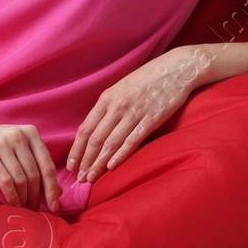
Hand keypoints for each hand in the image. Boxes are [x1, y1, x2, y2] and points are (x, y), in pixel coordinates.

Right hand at [0, 116, 60, 212]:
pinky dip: (11, 197)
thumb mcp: (16, 148)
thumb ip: (36, 164)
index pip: (47, 166)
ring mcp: (2, 144)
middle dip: (37, 198)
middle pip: (35, 175)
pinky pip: (5, 181)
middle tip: (36, 213)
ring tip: (23, 211)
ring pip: (21, 179)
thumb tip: (59, 191)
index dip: (52, 189)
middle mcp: (18, 136)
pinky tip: (12, 205)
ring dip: (24, 200)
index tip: (55, 207)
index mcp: (30, 133)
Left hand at [66, 45, 211, 182]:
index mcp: (106, 98)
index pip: (85, 129)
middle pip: (95, 139)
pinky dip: (120, 156)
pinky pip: (132, 141)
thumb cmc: (147, 79)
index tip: (70, 165)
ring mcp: (134, 113)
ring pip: (111, 143)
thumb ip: (107, 107)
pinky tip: (111, 168)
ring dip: (99, 163)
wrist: (176, 69)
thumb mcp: (120, 88)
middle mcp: (117, 106)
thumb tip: (94, 129)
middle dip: (85, 161)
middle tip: (79, 178)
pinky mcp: (151, 120)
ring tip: (91, 178)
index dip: (76, 149)